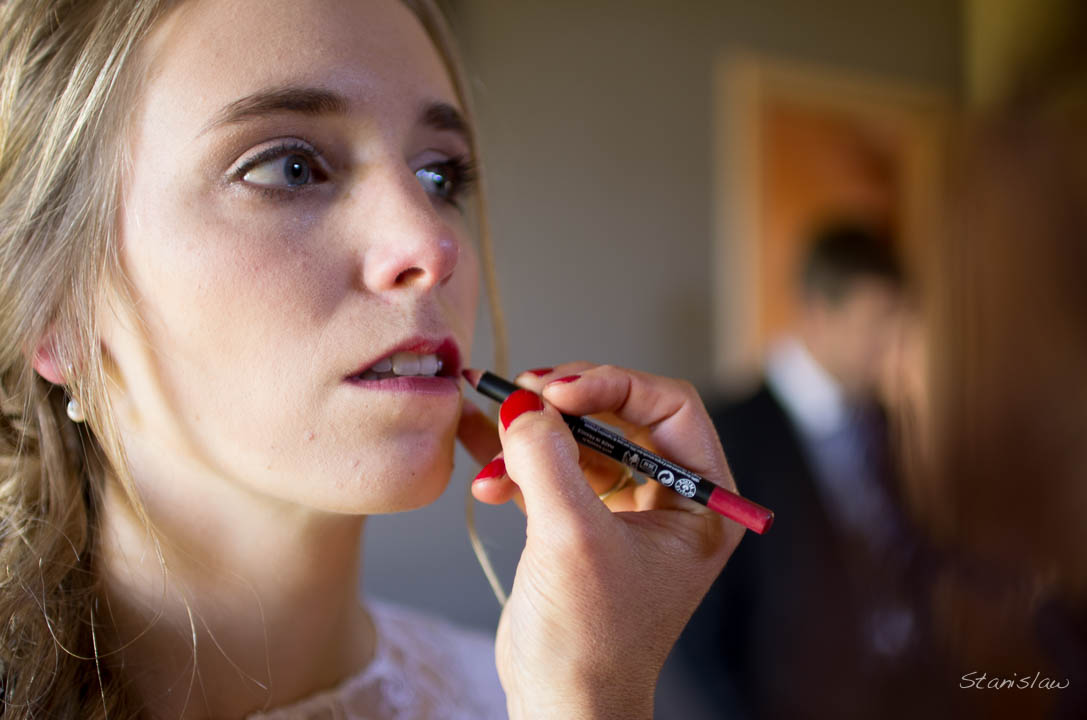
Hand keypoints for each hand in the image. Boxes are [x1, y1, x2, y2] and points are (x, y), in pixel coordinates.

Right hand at [457, 363, 743, 719]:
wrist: (561, 706)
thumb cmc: (589, 641)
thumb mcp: (570, 538)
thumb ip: (547, 459)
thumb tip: (523, 402)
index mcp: (699, 501)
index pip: (668, 406)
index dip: (611, 385)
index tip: (555, 391)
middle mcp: (669, 499)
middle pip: (620, 415)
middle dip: (566, 404)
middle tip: (520, 394)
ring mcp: (624, 510)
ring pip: (581, 439)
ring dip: (533, 435)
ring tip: (493, 433)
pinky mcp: (582, 523)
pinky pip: (553, 471)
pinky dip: (518, 466)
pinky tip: (485, 475)